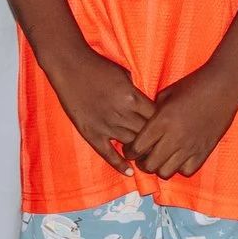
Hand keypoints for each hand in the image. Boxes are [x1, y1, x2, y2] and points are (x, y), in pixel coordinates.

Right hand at [54, 50, 155, 173]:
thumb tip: (147, 108)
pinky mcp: (91, 133)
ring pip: (131, 146)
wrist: (70, 66)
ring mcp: (106, 125)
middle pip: (147, 135)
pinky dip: (120, 164)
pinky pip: (108, 154)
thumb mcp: (125, 75)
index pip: (156, 119)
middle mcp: (121, 114)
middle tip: (162, 149)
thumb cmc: (99, 67)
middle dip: (156, 142)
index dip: (163, 126)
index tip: (167, 130)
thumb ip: (137, 93)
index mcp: (133, 97)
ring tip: (149, 159)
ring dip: (140, 152)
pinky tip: (130, 172)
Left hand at [128, 63, 237, 178]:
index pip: (137, 148)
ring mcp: (190, 146)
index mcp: (162, 121)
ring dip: (160, 167)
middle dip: (143, 162)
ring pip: (166, 172)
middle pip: (150, 165)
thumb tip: (144, 126)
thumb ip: (152, 113)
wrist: (223, 84)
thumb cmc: (194, 85)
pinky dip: (180, 167)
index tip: (130, 149)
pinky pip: (187, 171)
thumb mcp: (166, 94)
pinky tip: (179, 158)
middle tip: (144, 156)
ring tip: (161, 158)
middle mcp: (175, 137)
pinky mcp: (205, 150)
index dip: (130, 151)